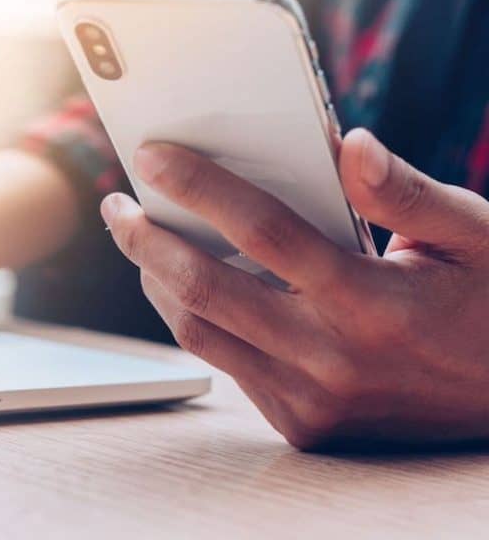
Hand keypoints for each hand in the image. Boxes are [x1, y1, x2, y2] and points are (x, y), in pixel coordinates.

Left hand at [101, 128, 488, 449]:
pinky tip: (185, 286)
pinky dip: (197, 320)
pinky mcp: (301, 425)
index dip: (202, 188)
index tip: (153, 156)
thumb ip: (408, 193)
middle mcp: (333, 358)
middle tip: (118, 205)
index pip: (264, 233)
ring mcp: (312, 400)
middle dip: (147, 241)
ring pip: (202, 334)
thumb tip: (350, 145)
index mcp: (373, 302)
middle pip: (207, 291)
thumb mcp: (475, 238)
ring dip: (158, 283)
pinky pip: (227, 365)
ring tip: (139, 241)